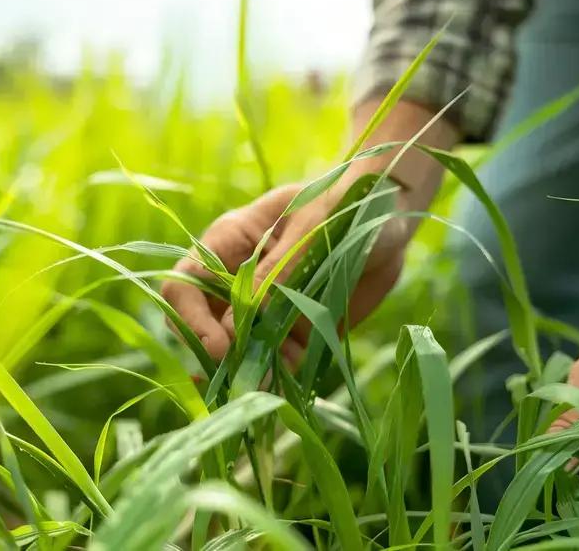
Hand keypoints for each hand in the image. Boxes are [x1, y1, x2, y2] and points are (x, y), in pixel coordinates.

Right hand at [161, 99, 458, 366]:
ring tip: (279, 376)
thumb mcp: (311, 231)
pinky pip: (276, 358)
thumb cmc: (347, 204)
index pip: (185, 283)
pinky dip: (281, 371)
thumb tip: (238, 324)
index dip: (190, 318)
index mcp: (231, 242)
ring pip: (238, 348)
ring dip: (251, 367)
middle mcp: (240, 278)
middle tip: (248, 370)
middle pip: (203, 324)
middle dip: (219, 352)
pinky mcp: (294, 327)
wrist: (393, 219)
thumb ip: (276, 274)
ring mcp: (266, 306)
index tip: (219, 345)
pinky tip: (296, 372)